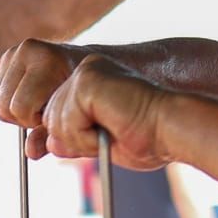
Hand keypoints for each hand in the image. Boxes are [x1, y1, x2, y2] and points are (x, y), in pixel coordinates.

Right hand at [0, 38, 86, 159]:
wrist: (93, 67)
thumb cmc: (89, 95)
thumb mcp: (76, 115)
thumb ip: (52, 135)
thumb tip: (30, 153)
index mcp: (47, 59)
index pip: (20, 108)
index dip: (37, 120)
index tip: (56, 115)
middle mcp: (28, 50)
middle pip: (4, 106)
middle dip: (26, 118)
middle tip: (48, 113)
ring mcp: (15, 52)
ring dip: (19, 112)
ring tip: (43, 106)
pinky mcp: (8, 57)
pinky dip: (13, 104)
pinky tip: (35, 99)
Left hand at [40, 54, 173, 169]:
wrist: (173, 130)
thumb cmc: (151, 139)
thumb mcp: (101, 143)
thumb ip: (73, 140)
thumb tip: (44, 145)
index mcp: (91, 83)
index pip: (55, 114)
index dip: (71, 134)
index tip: (106, 135)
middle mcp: (85, 72)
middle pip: (47, 118)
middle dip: (74, 138)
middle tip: (111, 134)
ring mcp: (85, 73)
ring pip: (53, 122)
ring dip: (81, 139)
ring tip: (113, 131)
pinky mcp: (86, 80)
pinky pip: (64, 120)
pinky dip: (84, 135)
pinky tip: (111, 126)